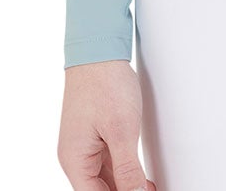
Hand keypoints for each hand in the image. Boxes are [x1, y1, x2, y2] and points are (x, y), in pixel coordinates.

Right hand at [57, 59, 151, 190]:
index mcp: (75, 160)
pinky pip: (108, 163)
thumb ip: (127, 169)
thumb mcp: (122, 130)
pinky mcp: (94, 135)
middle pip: (99, 190)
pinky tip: (141, 177)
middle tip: (150, 190)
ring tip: (149, 187)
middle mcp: (76, 156)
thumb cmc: (105, 83)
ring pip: (104, 179)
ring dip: (125, 186)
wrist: (99, 49)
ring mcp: (84, 146)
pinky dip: (123, 172)